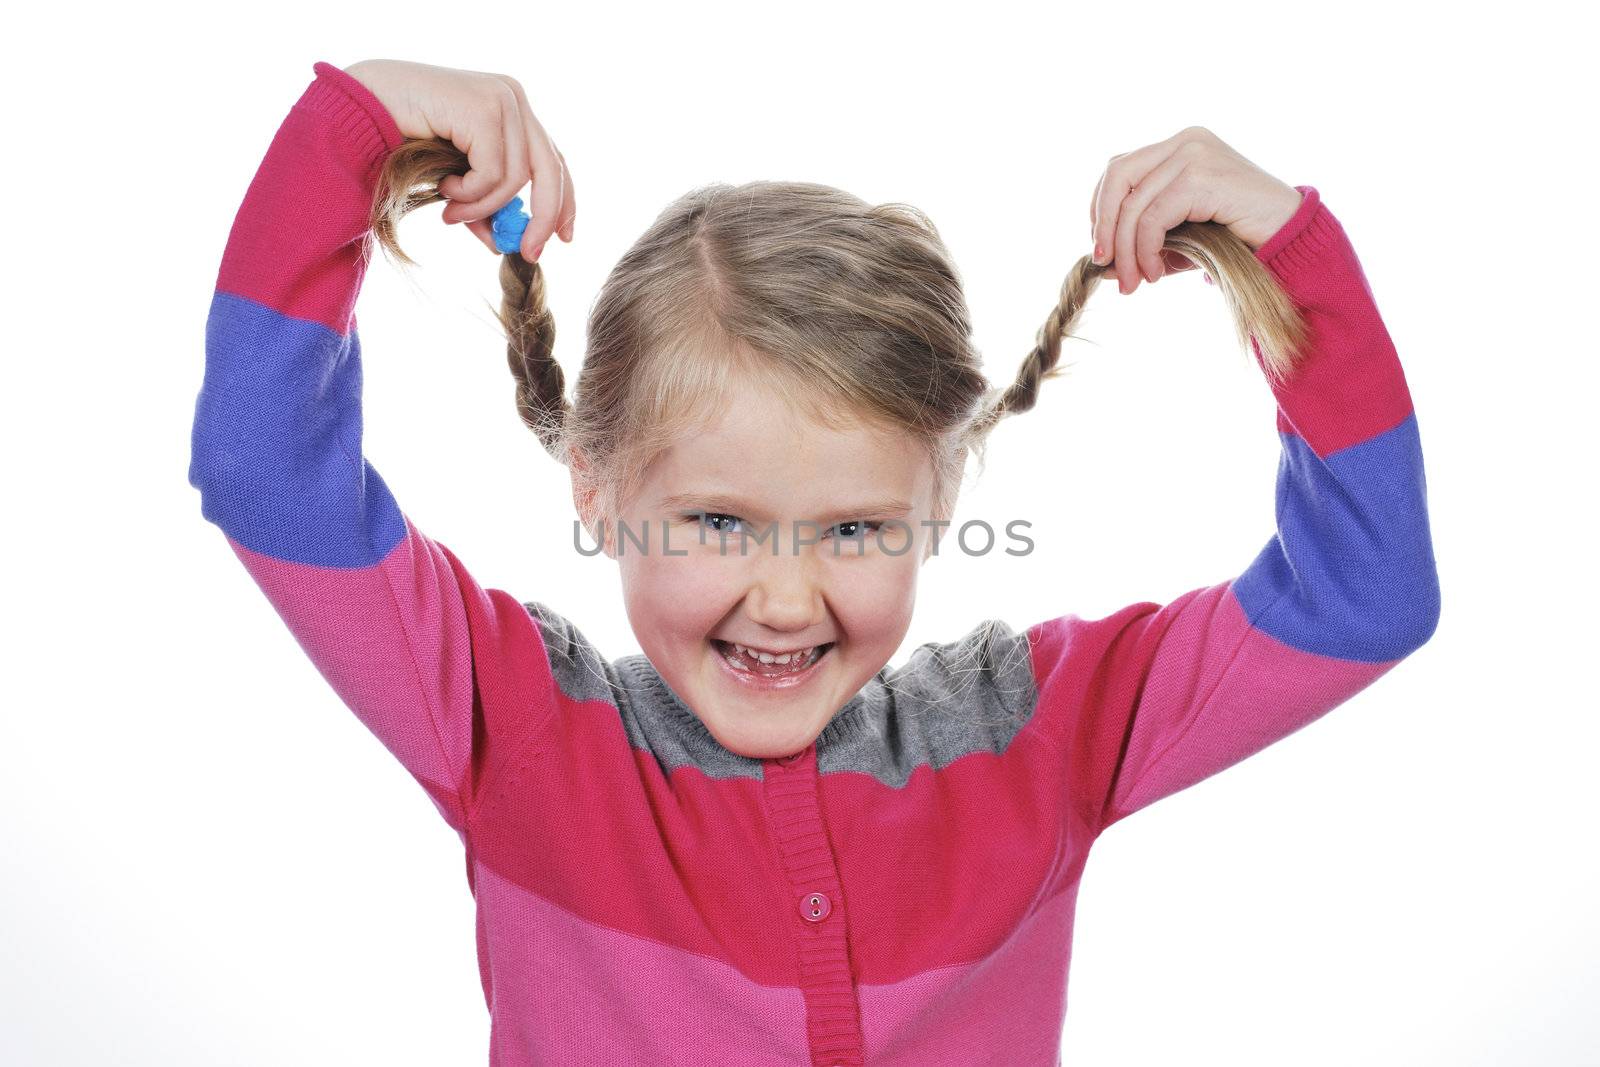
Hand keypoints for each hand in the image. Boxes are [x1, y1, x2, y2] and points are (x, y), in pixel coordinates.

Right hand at [343, 58, 575, 259]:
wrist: (360, 106)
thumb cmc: (402, 139)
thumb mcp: (454, 178)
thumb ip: (482, 204)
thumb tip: (503, 244)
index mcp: (511, 107)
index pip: (553, 160)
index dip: (563, 201)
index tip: (564, 237)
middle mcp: (513, 97)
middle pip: (550, 170)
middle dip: (542, 218)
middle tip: (528, 253)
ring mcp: (501, 99)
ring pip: (516, 178)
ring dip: (482, 207)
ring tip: (451, 213)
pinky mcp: (484, 108)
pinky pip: (492, 173)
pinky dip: (469, 193)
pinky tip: (444, 187)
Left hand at [1088, 126, 1301, 295]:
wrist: (1290, 237)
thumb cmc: (1239, 238)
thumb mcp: (1183, 237)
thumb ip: (1144, 243)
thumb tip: (1102, 267)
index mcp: (1179, 145)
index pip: (1119, 168)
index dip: (1101, 208)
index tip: (1103, 247)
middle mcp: (1185, 141)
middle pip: (1116, 176)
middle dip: (1104, 226)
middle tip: (1104, 266)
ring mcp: (1194, 152)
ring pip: (1133, 204)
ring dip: (1126, 251)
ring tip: (1134, 282)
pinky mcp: (1201, 175)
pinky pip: (1153, 217)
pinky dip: (1146, 250)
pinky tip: (1155, 273)